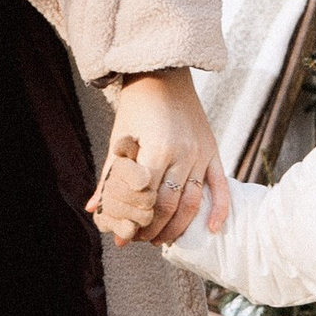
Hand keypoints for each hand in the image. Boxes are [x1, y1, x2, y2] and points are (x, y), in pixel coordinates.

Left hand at [87, 70, 229, 250]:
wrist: (164, 75)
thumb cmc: (136, 108)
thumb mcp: (119, 141)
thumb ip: (110, 177)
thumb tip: (95, 209)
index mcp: (156, 149)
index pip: (145, 199)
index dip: (134, 222)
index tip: (123, 238)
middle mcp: (183, 153)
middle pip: (169, 205)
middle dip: (153, 228)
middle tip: (140, 240)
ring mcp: (201, 154)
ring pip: (192, 202)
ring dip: (177, 226)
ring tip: (162, 239)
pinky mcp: (213, 151)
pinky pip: (220, 186)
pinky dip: (219, 210)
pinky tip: (212, 230)